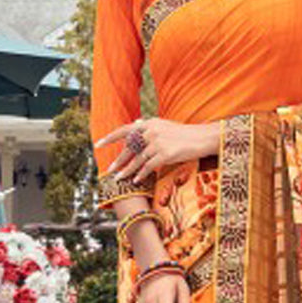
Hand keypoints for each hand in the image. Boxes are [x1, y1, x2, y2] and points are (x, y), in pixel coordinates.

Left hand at [95, 118, 218, 183]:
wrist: (202, 138)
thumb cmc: (185, 133)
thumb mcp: (165, 125)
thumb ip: (149, 125)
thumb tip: (136, 121)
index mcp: (149, 123)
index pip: (125, 130)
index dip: (110, 138)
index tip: (98, 144)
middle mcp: (151, 131)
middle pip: (129, 148)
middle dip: (118, 160)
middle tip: (110, 170)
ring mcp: (157, 143)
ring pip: (137, 159)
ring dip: (127, 170)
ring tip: (119, 179)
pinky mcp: (164, 154)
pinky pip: (148, 167)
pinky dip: (141, 174)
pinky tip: (136, 180)